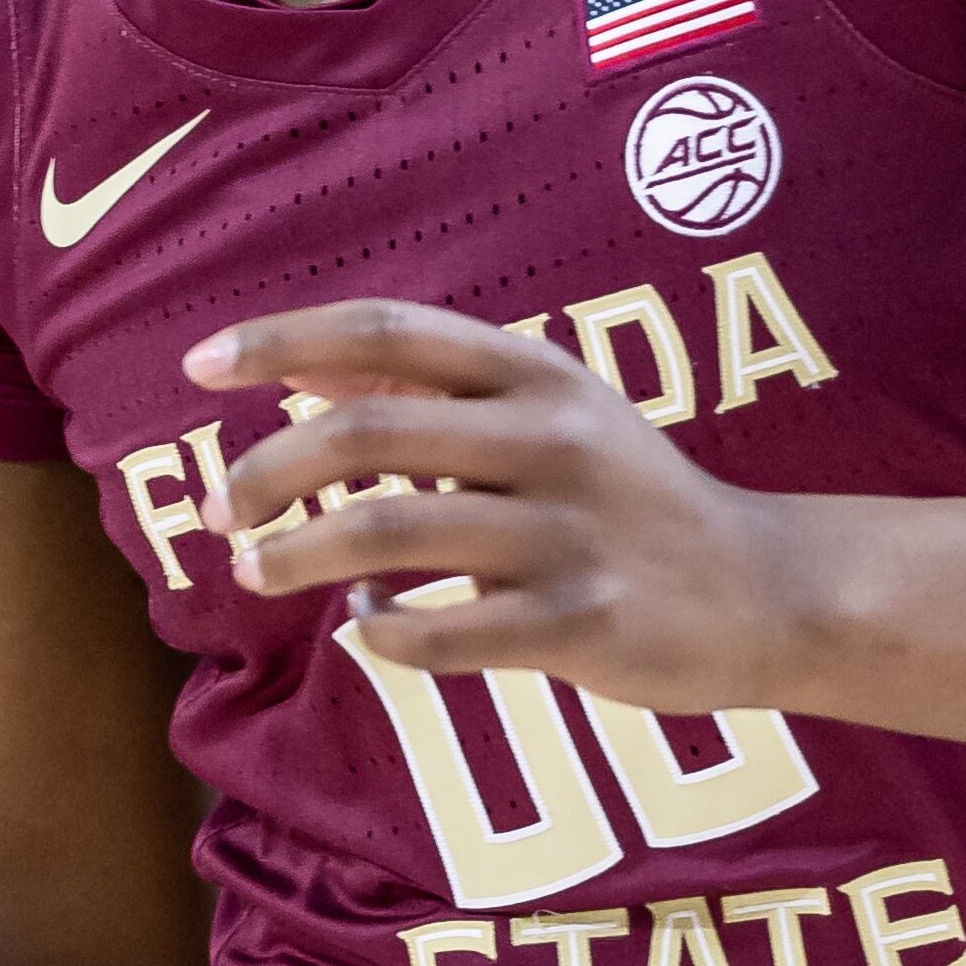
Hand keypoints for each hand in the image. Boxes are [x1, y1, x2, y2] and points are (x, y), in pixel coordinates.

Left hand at [188, 297, 825, 714]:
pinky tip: (367, 629)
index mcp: (534, 373)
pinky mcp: (581, 623)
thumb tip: (297, 368)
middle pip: (365, 432)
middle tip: (217, 510)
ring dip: (297, 555)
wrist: (766, 591)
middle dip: (266, 470)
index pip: (386, 332)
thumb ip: (430, 389)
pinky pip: (443, 633)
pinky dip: (382, 634)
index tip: (200, 367)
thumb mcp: (546, 411)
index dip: (282, 341)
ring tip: (254, 570)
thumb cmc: (626, 495)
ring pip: (387, 533)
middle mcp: (548, 438)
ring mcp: (566, 532)